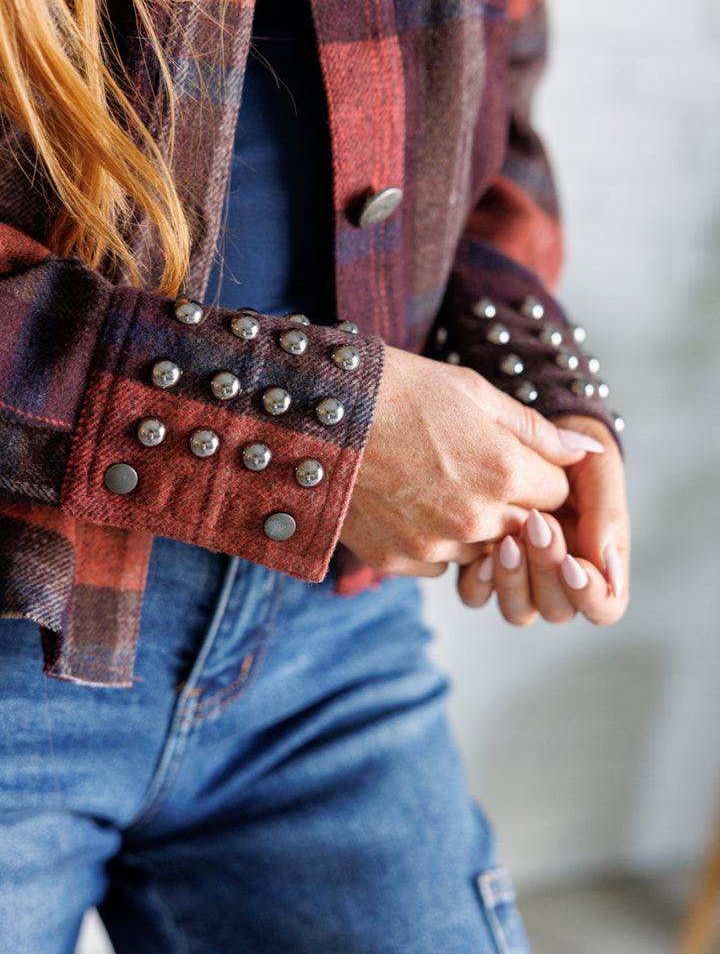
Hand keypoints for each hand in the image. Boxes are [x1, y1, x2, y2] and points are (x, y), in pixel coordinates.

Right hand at [340, 348, 597, 576]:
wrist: (318, 413)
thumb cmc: (399, 390)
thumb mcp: (474, 392)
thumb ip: (537, 430)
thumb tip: (588, 453)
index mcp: (503, 471)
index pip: (558, 493)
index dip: (542, 474)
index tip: (518, 458)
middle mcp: (476, 518)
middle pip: (526, 529)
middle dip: (514, 504)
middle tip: (475, 468)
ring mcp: (435, 545)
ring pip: (484, 551)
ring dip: (477, 526)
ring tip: (440, 482)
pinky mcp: (399, 560)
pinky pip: (440, 563)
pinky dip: (436, 541)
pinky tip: (412, 504)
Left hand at [457, 416, 629, 624]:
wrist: (529, 430)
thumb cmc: (573, 449)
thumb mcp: (597, 470)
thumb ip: (606, 514)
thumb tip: (607, 566)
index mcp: (597, 561)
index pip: (605, 606)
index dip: (592, 595)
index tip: (572, 562)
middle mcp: (559, 578)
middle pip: (557, 609)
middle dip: (547, 571)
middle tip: (537, 525)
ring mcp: (520, 577)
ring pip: (518, 610)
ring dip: (514, 580)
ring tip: (507, 540)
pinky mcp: (483, 566)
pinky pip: (477, 595)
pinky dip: (479, 581)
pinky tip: (480, 553)